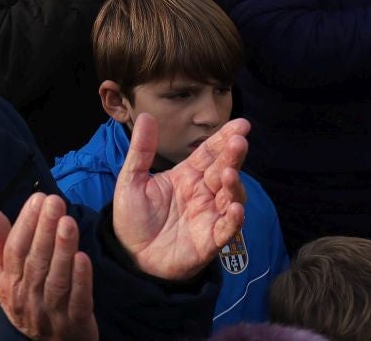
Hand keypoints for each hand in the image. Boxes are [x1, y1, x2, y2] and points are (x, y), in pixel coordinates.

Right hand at [0, 194, 96, 340]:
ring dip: (62, 250)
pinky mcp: (75, 322)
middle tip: (55, 201)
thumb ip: (1, 244)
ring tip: (68, 221)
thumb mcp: (7, 276)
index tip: (38, 198)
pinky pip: (77, 300)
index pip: (15, 250)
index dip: (25, 223)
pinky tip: (84, 257)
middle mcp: (27, 297)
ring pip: (56, 279)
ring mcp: (51, 312)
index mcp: (9, 282)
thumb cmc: (28, 301)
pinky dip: (81, 279)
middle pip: (35, 261)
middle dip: (44, 229)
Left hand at [111, 113, 249, 280]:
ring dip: (234, 185)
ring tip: (229, 172)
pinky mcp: (209, 241)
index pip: (209, 153)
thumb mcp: (131, 180)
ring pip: (230, 197)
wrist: (129, 256)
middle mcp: (202, 194)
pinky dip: (234, 219)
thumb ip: (141, 150)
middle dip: (233, 156)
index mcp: (186, 176)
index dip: (224, 138)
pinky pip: (227, 229)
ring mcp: (208, 217)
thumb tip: (145, 115)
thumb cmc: (133, 218)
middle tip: (239, 141)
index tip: (241, 124)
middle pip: (223, 170)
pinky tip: (235, 208)